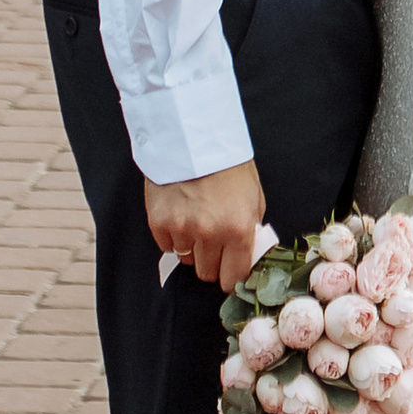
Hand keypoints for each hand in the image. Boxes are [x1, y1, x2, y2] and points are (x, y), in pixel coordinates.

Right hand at [144, 159, 268, 291]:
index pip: (233, 277)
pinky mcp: (159, 222)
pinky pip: (166, 246)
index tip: (228, 272)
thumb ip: (250, 228)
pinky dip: (172, 237)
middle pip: (207, 273)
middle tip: (212, 243)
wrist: (195, 136)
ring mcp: (182, 228)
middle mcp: (210, 233)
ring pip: (186, 260)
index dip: (231, 277)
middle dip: (211, 262)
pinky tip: (179, 215)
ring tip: (195, 220)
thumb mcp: (253, 195)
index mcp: (238, 229)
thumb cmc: (228, 163)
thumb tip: (247, 252)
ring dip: (191, 247)